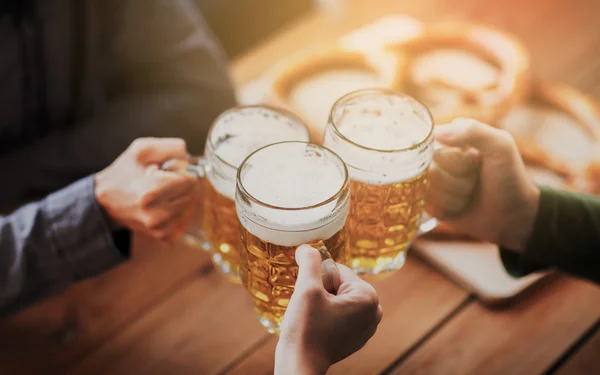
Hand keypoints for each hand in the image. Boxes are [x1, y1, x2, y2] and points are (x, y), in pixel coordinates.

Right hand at [94, 138, 198, 243]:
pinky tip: (164, 206)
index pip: (190, 180)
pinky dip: (179, 211)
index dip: (183, 171)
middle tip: (164, 182)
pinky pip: (185, 221)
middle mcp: (156, 214)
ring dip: (182, 198)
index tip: (169, 171)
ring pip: (190, 207)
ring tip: (162, 194)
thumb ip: (171, 147)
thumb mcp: (142, 149)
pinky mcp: (163, 236)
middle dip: (183, 185)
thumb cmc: (124, 172)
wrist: (105, 200)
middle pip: (192, 193)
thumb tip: (191, 158)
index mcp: (150, 192)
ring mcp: (159, 228)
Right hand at [275, 245, 382, 374]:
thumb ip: (310, 261)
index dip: (317, 280)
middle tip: (311, 310)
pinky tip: (318, 328)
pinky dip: (325, 315)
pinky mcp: (356, 336)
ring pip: (337, 297)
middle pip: (338, 283)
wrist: (300, 364)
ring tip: (314, 319)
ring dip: (321, 302)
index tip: (312, 299)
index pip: (336, 270)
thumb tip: (307, 246)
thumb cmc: (306, 329)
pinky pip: (339, 313)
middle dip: (320, 291)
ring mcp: (366, 326)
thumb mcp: (306, 288)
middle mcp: (374, 311)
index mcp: (368, 296)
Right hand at [426, 118, 539, 250]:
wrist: (514, 215)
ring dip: (454, 196)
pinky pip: (428, 207)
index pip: (430, 145)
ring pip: (428, 190)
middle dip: (456, 180)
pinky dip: (448, 209)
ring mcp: (433, 183)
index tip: (472, 160)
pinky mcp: (432, 204)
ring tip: (470, 194)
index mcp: (451, 139)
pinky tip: (461, 207)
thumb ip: (472, 130)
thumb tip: (436, 133)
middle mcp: (438, 159)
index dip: (451, 158)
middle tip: (474, 180)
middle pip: (429, 170)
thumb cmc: (509, 176)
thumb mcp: (500, 146)